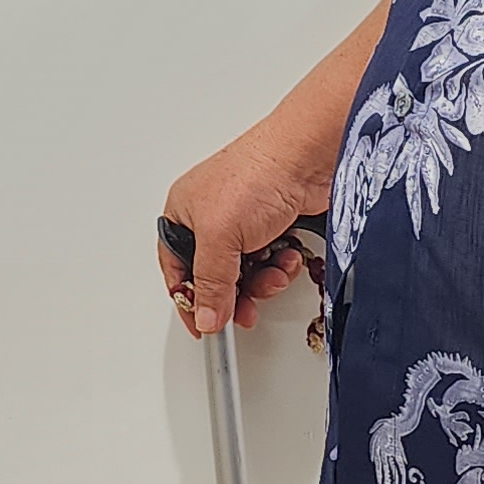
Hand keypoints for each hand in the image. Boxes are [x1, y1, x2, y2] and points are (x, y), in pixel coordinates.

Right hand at [158, 124, 324, 339]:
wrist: (307, 157)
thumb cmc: (256, 175)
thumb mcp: (219, 237)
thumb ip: (210, 282)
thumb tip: (205, 316)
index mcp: (183, 214)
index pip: (176, 268)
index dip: (188, 299)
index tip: (202, 326)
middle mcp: (211, 217)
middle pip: (215, 275)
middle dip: (234, 294)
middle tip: (245, 310)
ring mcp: (245, 221)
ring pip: (246, 272)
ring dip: (262, 281)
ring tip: (273, 273)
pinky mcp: (274, 224)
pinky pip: (271, 261)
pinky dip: (281, 265)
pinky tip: (287, 256)